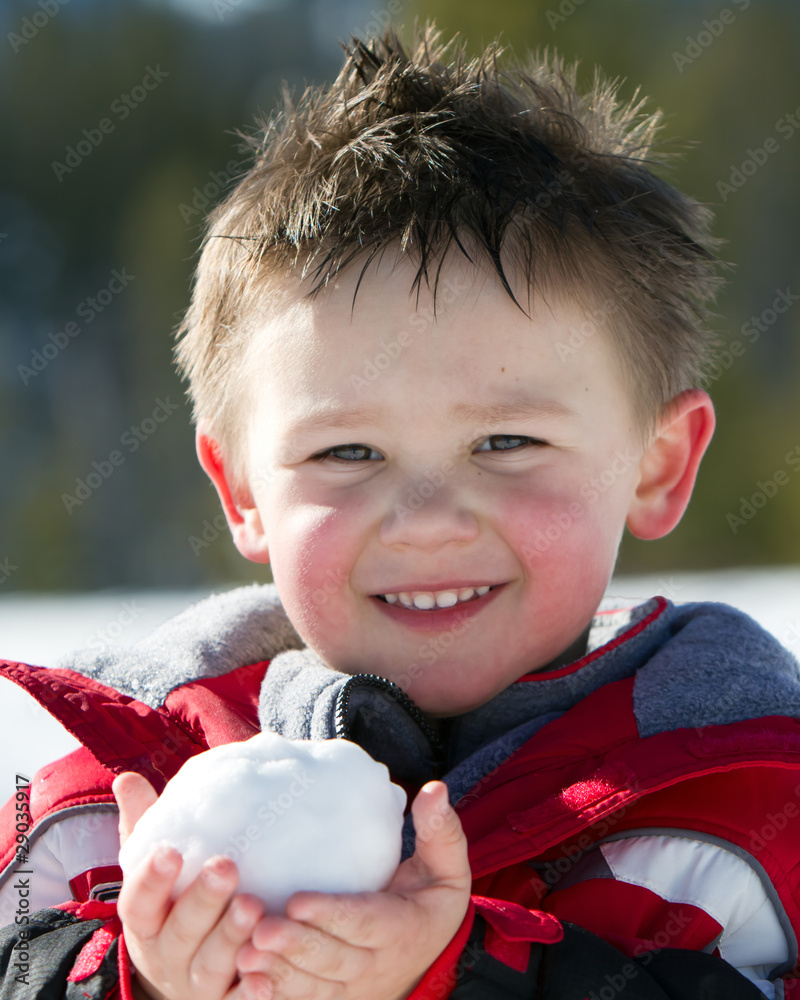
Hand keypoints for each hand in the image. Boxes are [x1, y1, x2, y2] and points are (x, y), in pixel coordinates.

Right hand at [113, 771, 269, 999]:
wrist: (183, 974)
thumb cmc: (173, 902)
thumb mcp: (155, 867)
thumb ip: (144, 824)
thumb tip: (127, 777)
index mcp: (145, 919)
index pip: (139, 900)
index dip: (152, 877)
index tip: (171, 848)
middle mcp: (166, 954)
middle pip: (180, 931)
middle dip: (202, 900)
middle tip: (226, 866)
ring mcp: (194, 983)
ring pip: (210, 966)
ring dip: (231, 938)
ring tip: (255, 906)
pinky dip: (251, 990)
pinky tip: (267, 975)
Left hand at [236, 780, 471, 999]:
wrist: (428, 955)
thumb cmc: (430, 900)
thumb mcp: (447, 866)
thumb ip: (440, 830)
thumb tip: (434, 788)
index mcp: (402, 926)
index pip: (365, 921)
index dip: (332, 914)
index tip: (297, 900)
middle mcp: (376, 963)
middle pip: (334, 958)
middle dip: (297, 946)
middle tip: (262, 930)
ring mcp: (353, 986)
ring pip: (315, 985)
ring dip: (280, 973)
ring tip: (245, 956)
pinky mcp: (333, 997)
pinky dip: (277, 996)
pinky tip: (248, 983)